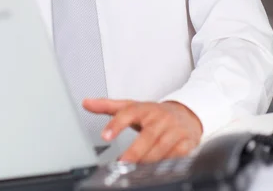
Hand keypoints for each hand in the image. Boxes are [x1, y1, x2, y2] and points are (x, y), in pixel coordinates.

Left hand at [83, 98, 202, 162]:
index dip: (116, 124)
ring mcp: (174, 130)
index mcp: (144, 108)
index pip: (128, 113)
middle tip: (122, 163)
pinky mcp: (186, 143)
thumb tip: (86, 103)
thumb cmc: (154, 113)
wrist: (185, 114)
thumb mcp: (132, 107)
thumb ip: (108, 106)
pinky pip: (178, 155)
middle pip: (147, 136)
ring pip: (162, 148)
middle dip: (135, 151)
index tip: (105, 136)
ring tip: (135, 169)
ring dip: (149, 160)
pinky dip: (168, 162)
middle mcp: (160, 118)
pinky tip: (157, 169)